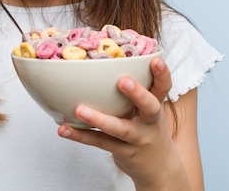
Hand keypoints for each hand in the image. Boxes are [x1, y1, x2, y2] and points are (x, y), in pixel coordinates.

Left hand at [57, 57, 190, 189]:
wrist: (159, 170)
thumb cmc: (147, 129)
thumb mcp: (148, 110)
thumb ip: (135, 90)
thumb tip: (105, 61)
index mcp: (155, 106)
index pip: (163, 87)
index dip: (162, 73)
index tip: (155, 59)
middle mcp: (150, 122)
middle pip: (149, 107)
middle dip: (137, 93)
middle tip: (123, 81)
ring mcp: (138, 138)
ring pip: (120, 128)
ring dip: (99, 119)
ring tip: (79, 110)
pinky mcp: (124, 152)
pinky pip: (101, 142)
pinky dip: (81, 136)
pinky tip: (64, 129)